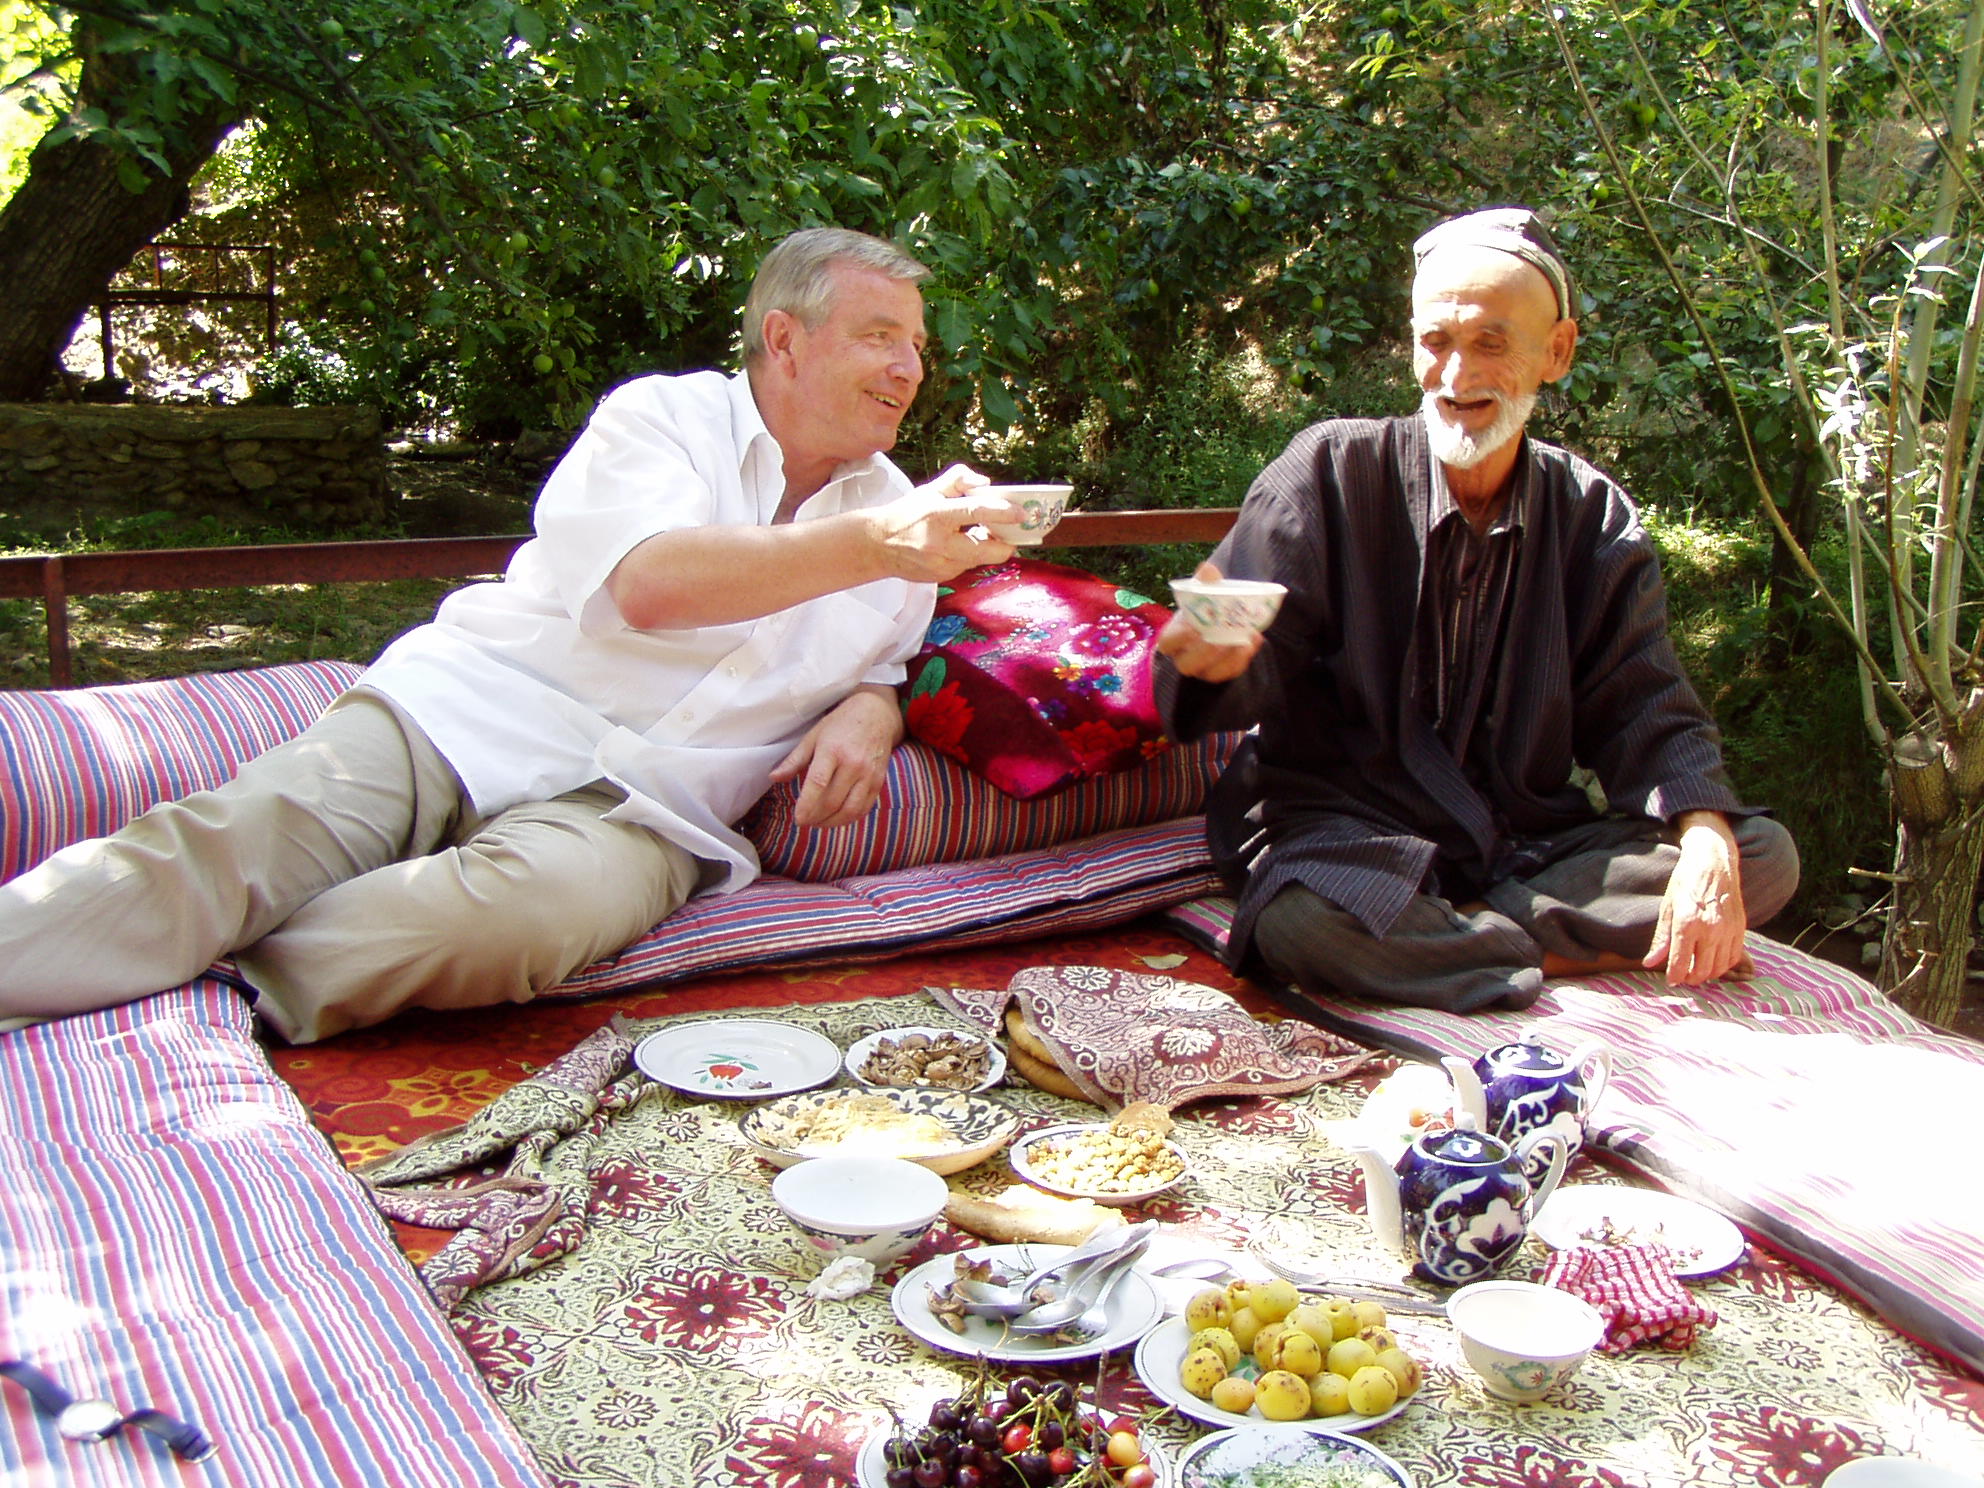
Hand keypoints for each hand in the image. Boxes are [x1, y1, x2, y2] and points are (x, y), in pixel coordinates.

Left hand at [769, 686, 902, 829]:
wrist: (877, 714)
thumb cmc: (841, 724)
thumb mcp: (813, 736)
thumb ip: (794, 760)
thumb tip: (774, 778)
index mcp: (833, 750)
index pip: (818, 784)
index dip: (807, 805)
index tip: (798, 818)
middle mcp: (853, 763)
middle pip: (832, 801)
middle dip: (815, 818)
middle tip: (804, 821)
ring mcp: (869, 774)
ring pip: (850, 810)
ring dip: (832, 823)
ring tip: (818, 823)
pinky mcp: (879, 781)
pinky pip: (864, 808)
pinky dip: (849, 819)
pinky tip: (837, 818)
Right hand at [864, 463, 1024, 581]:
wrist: (878, 545)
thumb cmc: (907, 514)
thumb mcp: (929, 490)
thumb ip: (958, 480)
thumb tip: (984, 482)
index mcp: (937, 515)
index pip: (976, 512)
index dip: (1003, 513)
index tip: (1021, 513)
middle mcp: (940, 543)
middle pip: (988, 550)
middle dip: (1005, 543)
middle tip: (1009, 532)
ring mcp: (941, 564)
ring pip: (980, 559)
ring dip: (986, 548)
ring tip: (976, 535)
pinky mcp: (941, 577)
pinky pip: (967, 566)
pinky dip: (970, 556)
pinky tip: (959, 547)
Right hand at [1156, 560, 1265, 682]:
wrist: (1220, 621)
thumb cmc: (1205, 608)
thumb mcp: (1203, 593)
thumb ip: (1205, 583)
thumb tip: (1208, 569)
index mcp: (1173, 638)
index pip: (1167, 644)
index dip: (1179, 638)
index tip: (1193, 627)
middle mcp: (1185, 657)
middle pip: (1188, 665)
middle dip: (1205, 653)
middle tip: (1221, 640)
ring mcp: (1203, 669)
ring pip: (1212, 673)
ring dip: (1229, 657)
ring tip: (1244, 639)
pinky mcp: (1222, 673)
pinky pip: (1231, 672)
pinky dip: (1243, 658)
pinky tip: (1252, 640)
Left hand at [1646, 811, 1751, 983]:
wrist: (1713, 861)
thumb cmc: (1685, 882)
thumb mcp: (1667, 907)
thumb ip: (1661, 938)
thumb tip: (1649, 962)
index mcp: (1687, 924)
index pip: (1680, 963)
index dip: (1674, 977)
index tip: (1671, 980)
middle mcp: (1710, 929)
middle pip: (1701, 971)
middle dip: (1690, 978)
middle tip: (1683, 975)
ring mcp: (1728, 930)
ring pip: (1719, 968)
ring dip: (1707, 974)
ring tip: (1696, 968)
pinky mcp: (1740, 928)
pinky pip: (1734, 957)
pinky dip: (1723, 965)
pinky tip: (1713, 959)